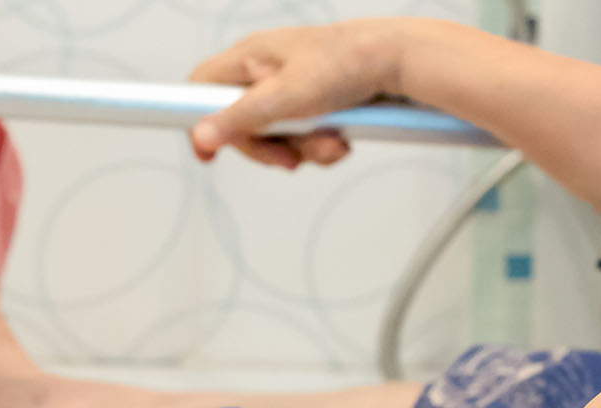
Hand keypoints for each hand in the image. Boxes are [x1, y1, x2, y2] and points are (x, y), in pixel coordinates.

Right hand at [187, 19, 426, 169]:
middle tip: (286, 158)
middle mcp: (266, 71)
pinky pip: (301, 136)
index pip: (200, 87)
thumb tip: (201, 136)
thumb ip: (239, 119)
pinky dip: (319, 145)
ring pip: (275, 135)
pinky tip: (339, 140)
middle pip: (239, 122)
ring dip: (300, 149)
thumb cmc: (347, 62)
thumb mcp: (285, 97)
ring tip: (329, 144)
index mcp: (250, 57)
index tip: (209, 153)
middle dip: (266, 147)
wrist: (401, 60)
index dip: (198, 120)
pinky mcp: (315, 102)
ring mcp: (290, 88)